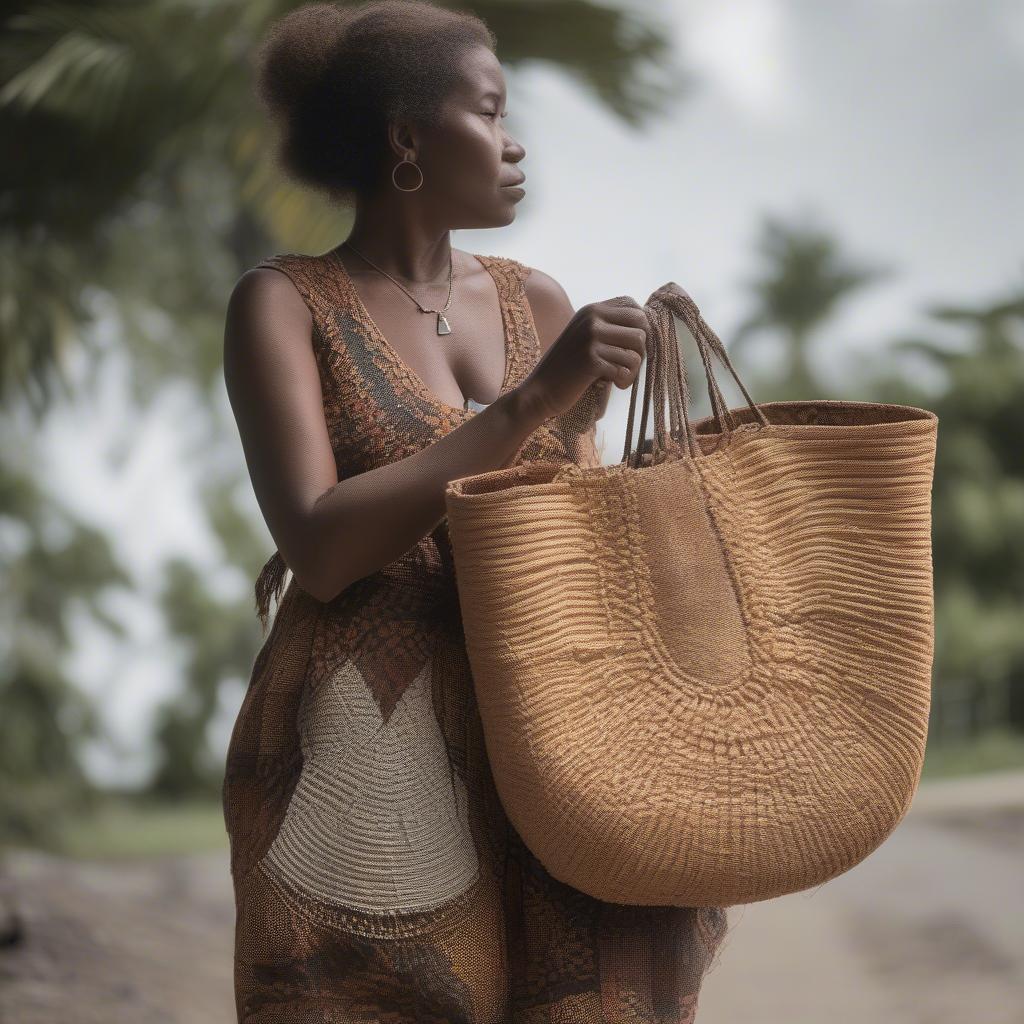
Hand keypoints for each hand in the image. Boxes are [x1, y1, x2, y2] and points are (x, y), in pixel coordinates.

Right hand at [515, 296, 648, 422]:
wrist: (540, 389)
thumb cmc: (567, 367)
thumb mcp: (584, 336)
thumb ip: (608, 327)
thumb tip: (647, 328)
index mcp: (591, 310)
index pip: (634, 308)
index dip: (640, 328)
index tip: (629, 347)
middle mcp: (592, 320)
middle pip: (641, 329)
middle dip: (640, 351)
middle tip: (626, 365)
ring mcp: (591, 339)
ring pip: (636, 352)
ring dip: (633, 370)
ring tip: (620, 377)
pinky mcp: (591, 361)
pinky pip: (625, 369)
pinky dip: (624, 381)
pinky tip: (614, 385)